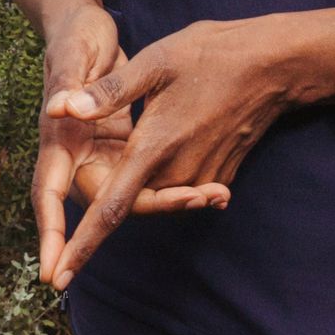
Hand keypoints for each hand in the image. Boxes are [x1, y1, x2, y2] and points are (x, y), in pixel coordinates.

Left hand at [43, 8, 334, 290]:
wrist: (275, 66)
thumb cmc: (210, 56)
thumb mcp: (154, 63)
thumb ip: (107, 93)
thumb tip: (59, 109)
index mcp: (154, 148)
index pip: (110, 210)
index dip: (81, 245)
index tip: (60, 278)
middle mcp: (178, 172)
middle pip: (133, 203)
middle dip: (109, 205)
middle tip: (90, 197)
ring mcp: (203, 176)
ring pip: (157, 194)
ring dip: (142, 181)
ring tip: (146, 144)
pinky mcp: (220, 174)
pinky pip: (181, 186)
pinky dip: (165, 174)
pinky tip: (171, 136)